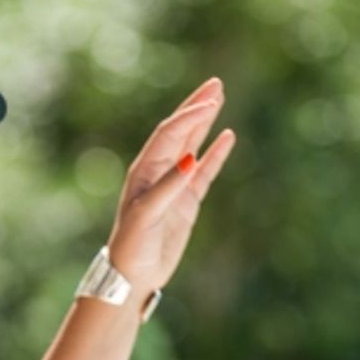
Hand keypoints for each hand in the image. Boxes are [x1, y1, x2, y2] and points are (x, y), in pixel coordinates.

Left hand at [105, 76, 235, 294]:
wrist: (132, 276)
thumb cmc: (132, 245)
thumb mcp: (146, 216)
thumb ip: (168, 187)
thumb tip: (191, 159)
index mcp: (144, 170)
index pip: (169, 134)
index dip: (189, 117)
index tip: (211, 103)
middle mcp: (158, 172)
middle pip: (180, 130)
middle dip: (196, 106)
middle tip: (215, 83)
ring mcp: (174, 185)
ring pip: (192, 145)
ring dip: (204, 122)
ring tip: (218, 98)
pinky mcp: (186, 201)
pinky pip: (205, 171)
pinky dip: (215, 153)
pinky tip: (227, 136)